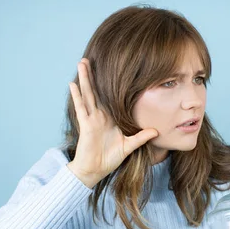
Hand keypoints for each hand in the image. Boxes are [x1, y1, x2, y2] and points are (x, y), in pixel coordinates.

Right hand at [67, 58, 158, 187]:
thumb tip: (156, 131)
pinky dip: (77, 96)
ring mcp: (91, 119)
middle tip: (91, 58)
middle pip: (96, 91)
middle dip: (94, 75)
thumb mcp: (129, 146)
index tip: (112, 68)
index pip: (110, 97)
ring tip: (82, 63)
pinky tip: (73, 84)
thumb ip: (141, 138)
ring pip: (88, 94)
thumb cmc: (109, 159)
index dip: (109, 84)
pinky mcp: (86, 125)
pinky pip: (81, 108)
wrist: (95, 170)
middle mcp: (100, 116)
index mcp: (110, 119)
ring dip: (85, 79)